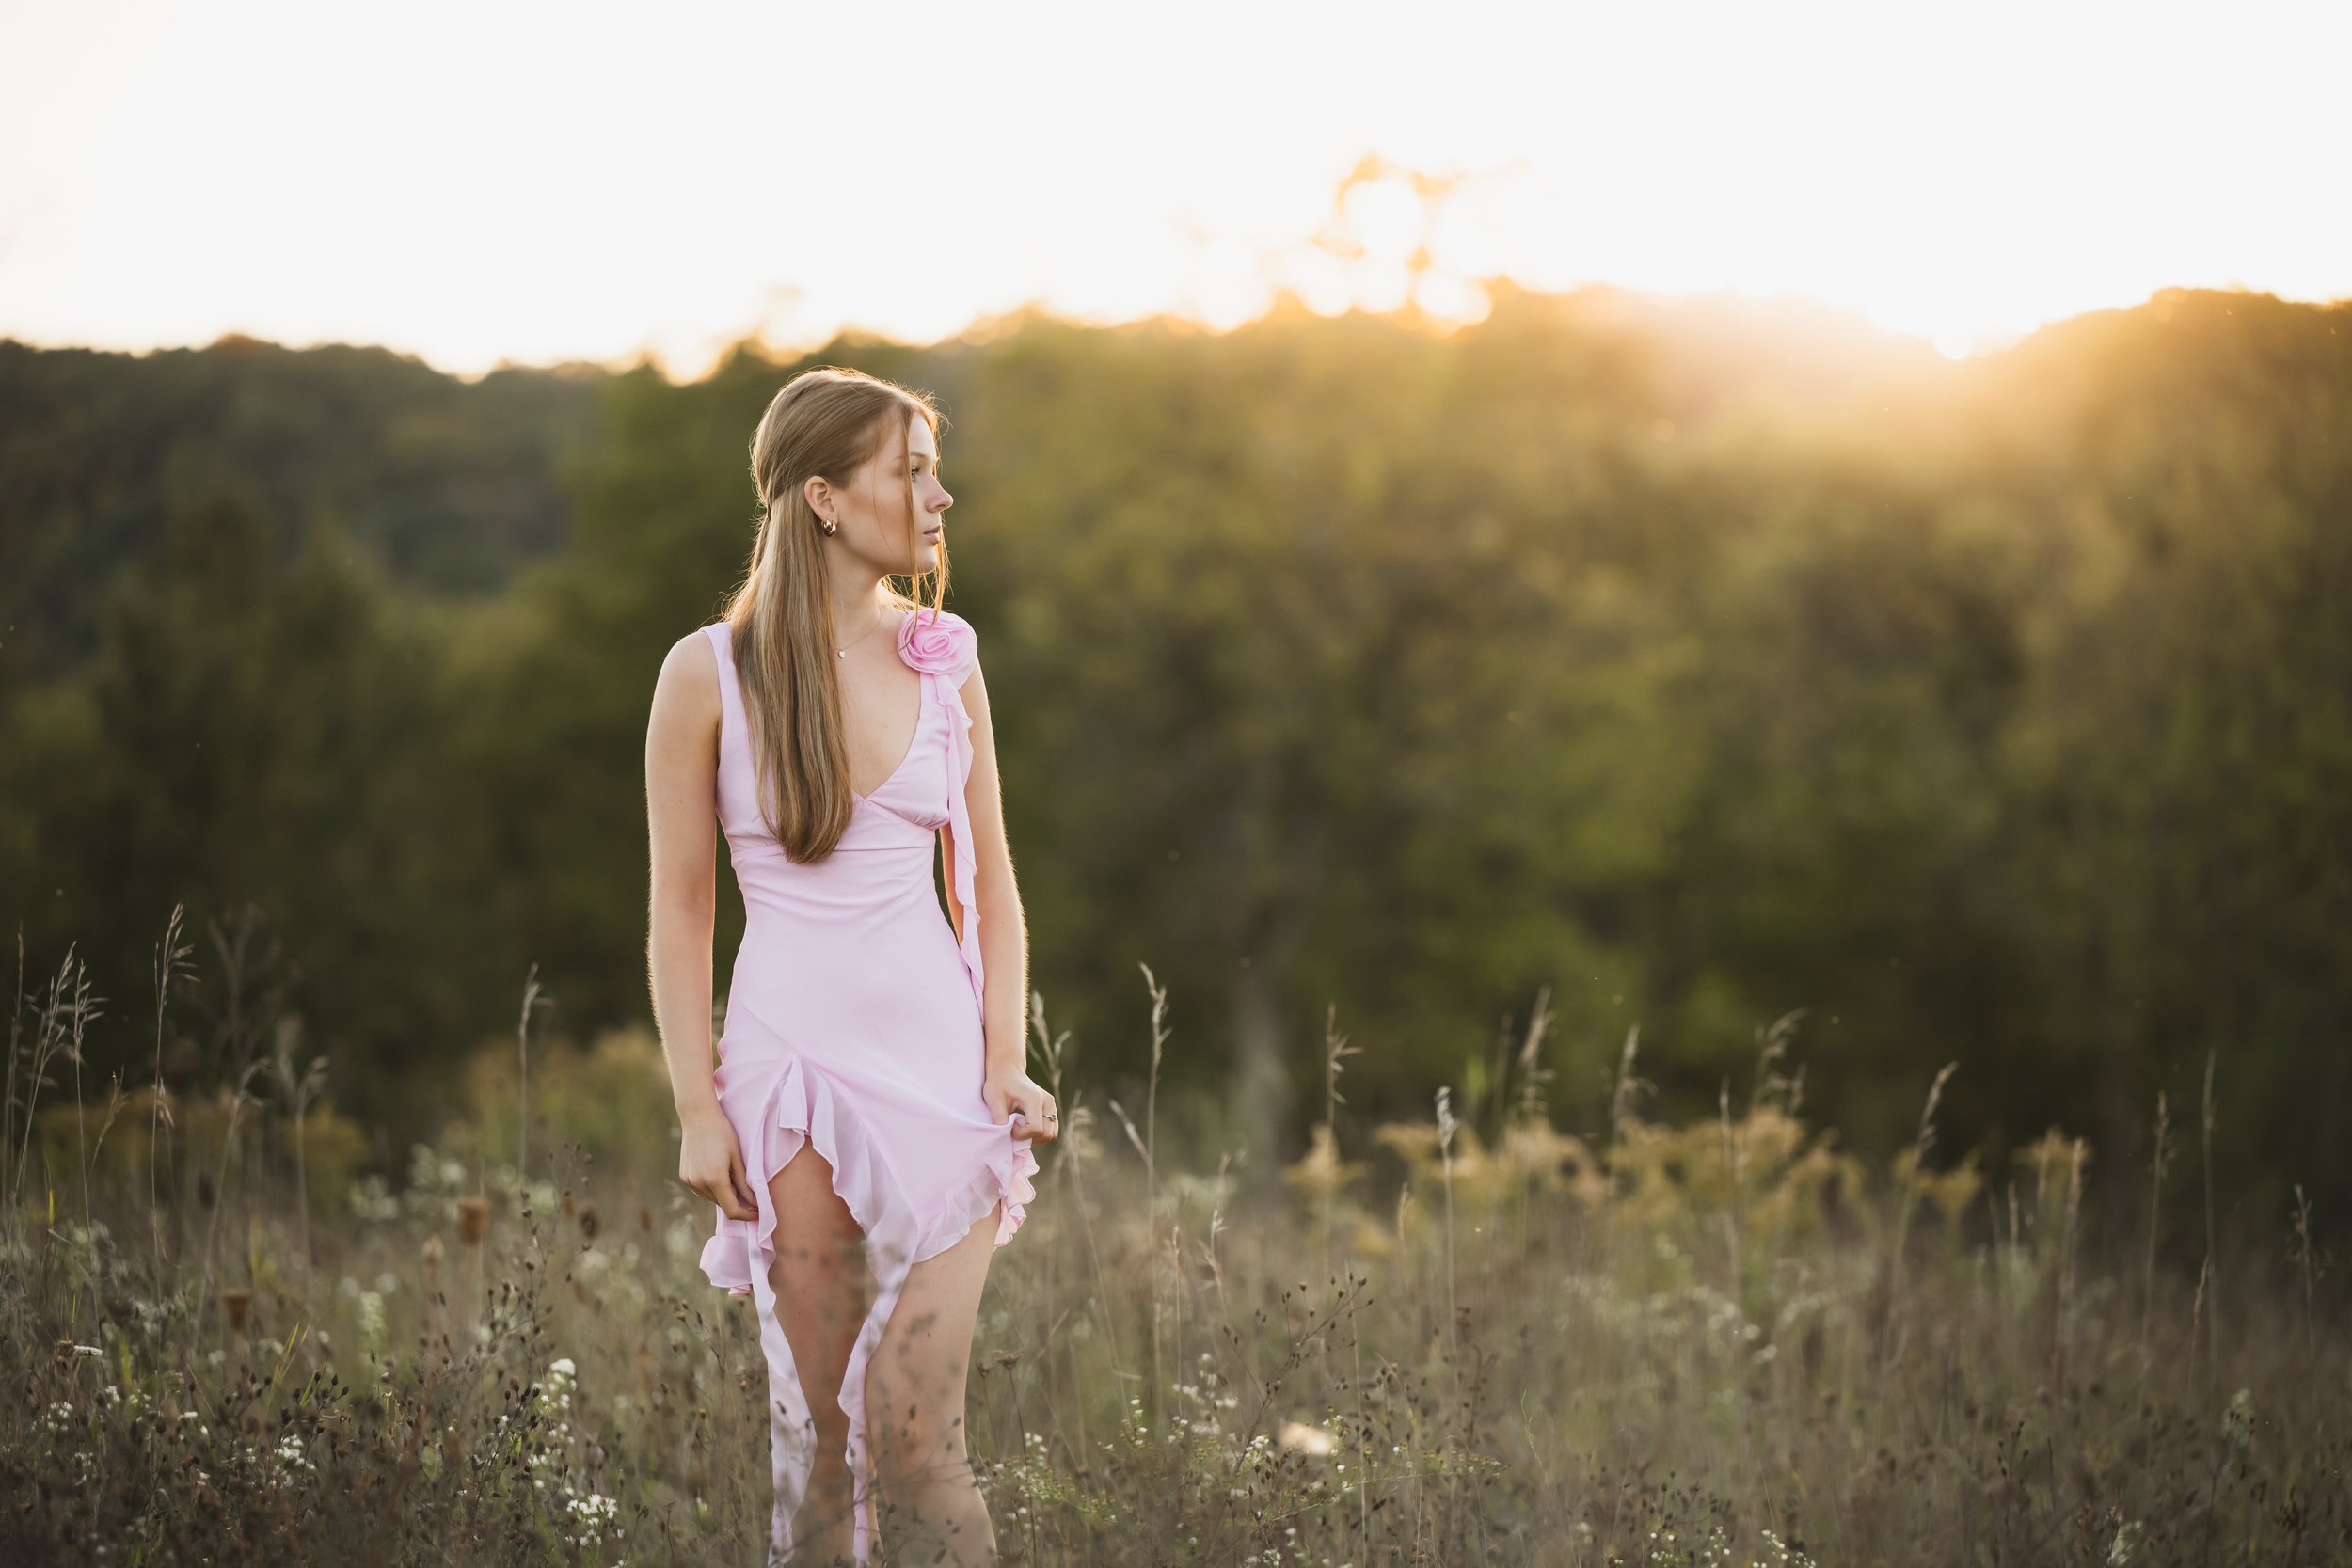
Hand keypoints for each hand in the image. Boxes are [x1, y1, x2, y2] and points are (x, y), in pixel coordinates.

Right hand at [679, 1101, 760, 1219]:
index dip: (746, 1214)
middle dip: (737, 1202)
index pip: (731, 1210)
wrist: (698, 1116)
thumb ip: (744, 1183)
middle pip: (722, 1204)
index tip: (758, 1211)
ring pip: (712, 1198)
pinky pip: (702, 1190)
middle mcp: (699, 1183)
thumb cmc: (722, 1132)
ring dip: (724, 1194)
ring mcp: (689, 1181)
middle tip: (749, 1190)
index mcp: (715, 1178)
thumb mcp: (737, 1157)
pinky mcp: (684, 1176)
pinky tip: (717, 1171)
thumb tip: (754, 1203)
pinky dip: (712, 1187)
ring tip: (731, 1174)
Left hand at [984, 1068, 1058, 1143]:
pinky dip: (1040, 1135)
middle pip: (1045, 1133)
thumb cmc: (999, 1083)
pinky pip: (1052, 1130)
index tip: (1009, 1126)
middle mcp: (1047, 1101)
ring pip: (1051, 1134)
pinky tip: (1026, 1128)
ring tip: (1020, 1129)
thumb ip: (999, 1118)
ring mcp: (1051, 1105)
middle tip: (1013, 1129)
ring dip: (1035, 1138)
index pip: (1035, 1128)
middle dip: (1028, 1138)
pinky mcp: (1051, 1109)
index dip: (1021, 1134)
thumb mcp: (994, 1099)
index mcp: (1034, 1098)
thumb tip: (1004, 1136)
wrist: (1008, 1071)